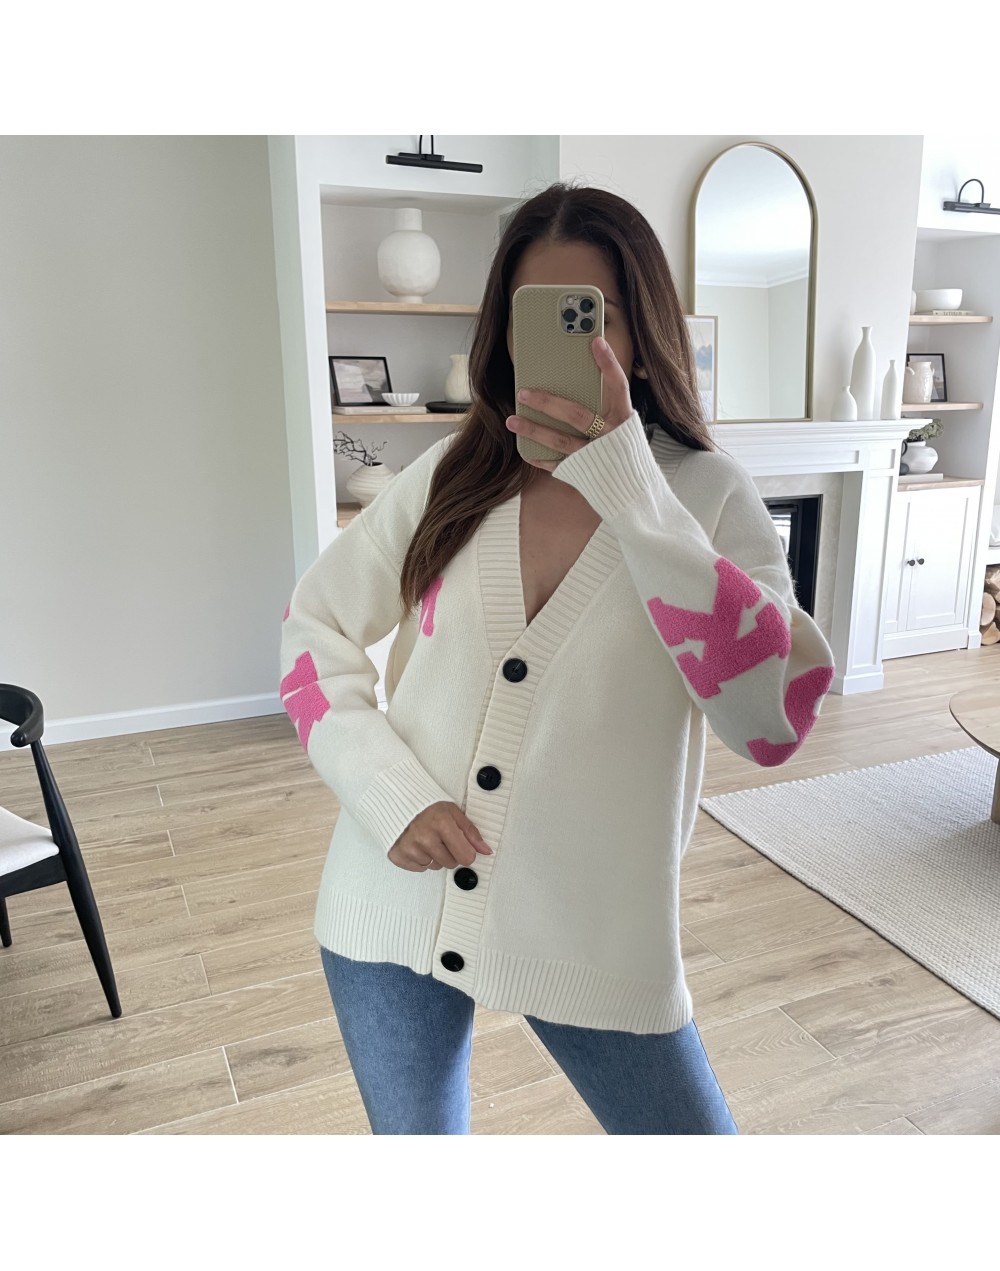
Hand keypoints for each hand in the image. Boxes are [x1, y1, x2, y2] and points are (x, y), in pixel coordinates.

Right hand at [387, 801, 492, 872]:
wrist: (396, 802)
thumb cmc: (426, 806)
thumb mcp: (453, 812)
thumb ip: (471, 833)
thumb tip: (486, 851)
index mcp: (442, 824)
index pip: (466, 857)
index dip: (466, 851)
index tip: (460, 843)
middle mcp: (425, 838)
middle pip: (451, 864)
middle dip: (449, 853)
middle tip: (440, 837)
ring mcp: (410, 848)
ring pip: (435, 866)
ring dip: (433, 856)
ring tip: (426, 839)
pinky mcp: (398, 856)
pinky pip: (420, 868)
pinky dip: (420, 859)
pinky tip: (416, 845)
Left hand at [505, 336, 634, 471]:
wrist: (635, 493)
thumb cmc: (625, 451)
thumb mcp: (622, 425)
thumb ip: (605, 406)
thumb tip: (574, 381)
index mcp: (624, 419)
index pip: (618, 386)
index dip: (609, 364)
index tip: (596, 342)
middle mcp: (611, 436)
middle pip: (577, 415)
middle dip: (547, 403)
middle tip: (523, 392)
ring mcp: (596, 456)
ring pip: (561, 440)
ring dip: (534, 430)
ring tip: (512, 420)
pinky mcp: (585, 473)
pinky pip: (557, 465)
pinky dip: (540, 458)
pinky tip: (524, 449)